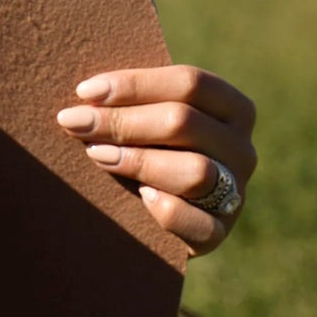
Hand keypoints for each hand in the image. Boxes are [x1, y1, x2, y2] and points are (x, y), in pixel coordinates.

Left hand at [57, 65, 256, 256]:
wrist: (156, 218)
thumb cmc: (149, 150)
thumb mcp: (150, 121)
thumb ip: (134, 103)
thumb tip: (86, 93)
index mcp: (232, 108)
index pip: (190, 83)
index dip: (135, 84)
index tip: (85, 92)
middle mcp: (242, 148)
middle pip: (184, 123)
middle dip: (122, 121)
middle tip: (74, 123)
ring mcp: (236, 193)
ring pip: (195, 171)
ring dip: (138, 160)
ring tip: (96, 154)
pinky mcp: (220, 233)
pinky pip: (200, 224)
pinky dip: (168, 209)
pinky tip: (140, 197)